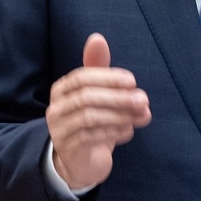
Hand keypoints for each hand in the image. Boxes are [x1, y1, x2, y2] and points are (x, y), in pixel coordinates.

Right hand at [47, 33, 151, 188]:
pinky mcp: (69, 150)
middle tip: (143, 100)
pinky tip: (129, 130)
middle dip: (118, 97)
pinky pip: (92, 137)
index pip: (82, 77)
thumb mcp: (97, 93)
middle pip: (86, 97)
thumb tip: (97, 38)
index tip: (132, 81)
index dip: (108, 77)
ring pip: (90, 117)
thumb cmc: (92, 120)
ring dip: (120, 115)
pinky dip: (115, 132)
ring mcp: (60, 130)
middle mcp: (56, 109)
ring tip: (142, 116)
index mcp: (62, 90)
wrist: (81, 162)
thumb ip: (100, 68)